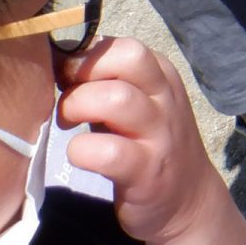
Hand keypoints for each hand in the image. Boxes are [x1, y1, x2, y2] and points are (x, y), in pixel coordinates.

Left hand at [58, 37, 230, 244]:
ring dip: (77, 106)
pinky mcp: (147, 171)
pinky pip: (108, 152)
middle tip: (66, 94)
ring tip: (67, 123)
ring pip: (116, 98)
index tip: (66, 76)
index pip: (123, 44)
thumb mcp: (140, 102)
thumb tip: (58, 59)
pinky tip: (80, 156)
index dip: (85, 55)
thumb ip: (109, 79)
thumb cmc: (149, 144)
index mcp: (161, 75)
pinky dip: (81, 151)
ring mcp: (159, 134)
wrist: (187, 200)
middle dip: (85, 70)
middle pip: (129, 57)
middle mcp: (165, 98)